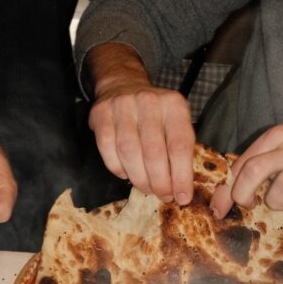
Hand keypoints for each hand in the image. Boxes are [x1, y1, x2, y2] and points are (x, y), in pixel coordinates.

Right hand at [85, 44, 194, 203]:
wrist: (124, 86)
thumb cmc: (155, 115)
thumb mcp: (176, 124)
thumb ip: (181, 153)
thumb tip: (181, 191)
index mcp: (174, 105)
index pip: (179, 146)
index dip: (181, 177)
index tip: (181, 197)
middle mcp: (149, 102)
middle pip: (154, 153)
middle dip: (159, 182)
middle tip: (163, 196)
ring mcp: (122, 106)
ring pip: (129, 153)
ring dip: (139, 179)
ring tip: (147, 189)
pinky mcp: (101, 114)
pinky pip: (108, 150)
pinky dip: (118, 169)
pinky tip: (126, 174)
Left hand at [211, 125, 282, 221]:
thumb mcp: (282, 147)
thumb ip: (255, 163)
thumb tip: (223, 194)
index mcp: (277, 137)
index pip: (242, 163)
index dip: (226, 189)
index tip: (219, 208)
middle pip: (254, 171)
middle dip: (243, 195)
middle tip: (250, 204)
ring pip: (279, 189)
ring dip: (276, 203)